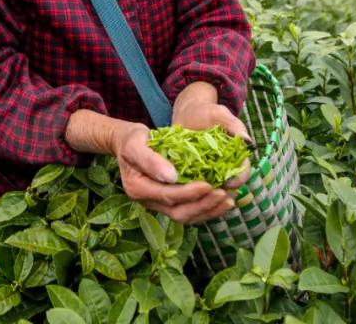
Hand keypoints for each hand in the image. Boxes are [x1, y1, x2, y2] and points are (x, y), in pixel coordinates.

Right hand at [112, 121, 234, 224]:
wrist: (127, 142)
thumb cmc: (132, 139)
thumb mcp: (136, 143)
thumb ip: (150, 160)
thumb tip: (171, 177)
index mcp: (138, 189)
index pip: (168, 196)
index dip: (189, 193)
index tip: (208, 184)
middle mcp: (147, 202)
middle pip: (179, 212)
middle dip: (203, 205)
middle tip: (224, 194)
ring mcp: (157, 205)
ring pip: (185, 216)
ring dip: (208, 210)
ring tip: (229, 200)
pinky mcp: (167, 203)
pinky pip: (189, 212)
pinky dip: (207, 209)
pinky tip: (223, 201)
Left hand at [172, 83, 251, 190]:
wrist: (187, 112)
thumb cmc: (207, 111)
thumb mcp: (220, 115)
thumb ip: (233, 126)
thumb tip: (248, 141)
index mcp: (236, 157)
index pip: (242, 173)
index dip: (237, 180)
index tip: (228, 183)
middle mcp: (223, 168)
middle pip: (225, 186)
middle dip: (217, 191)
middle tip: (206, 192)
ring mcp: (206, 173)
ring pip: (207, 190)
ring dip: (200, 192)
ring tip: (191, 191)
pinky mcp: (190, 173)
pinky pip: (189, 184)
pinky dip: (185, 186)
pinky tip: (177, 185)